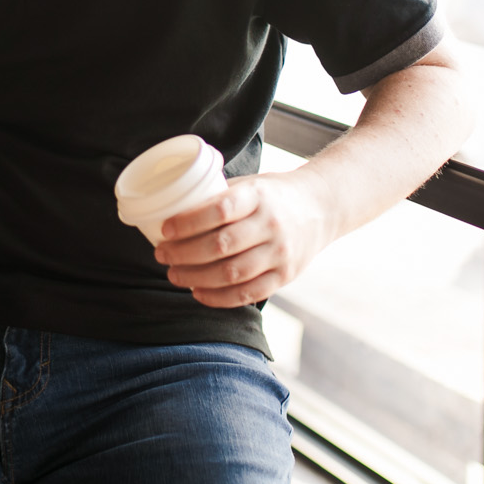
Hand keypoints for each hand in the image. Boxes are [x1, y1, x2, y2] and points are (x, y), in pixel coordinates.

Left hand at [154, 171, 332, 307]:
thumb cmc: (273, 195)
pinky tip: (198, 292)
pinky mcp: (285, 276)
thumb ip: (219, 198)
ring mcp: (280, 253)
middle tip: (162, 255)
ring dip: (196, 278)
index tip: (165, 230)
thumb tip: (172, 209)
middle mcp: (271, 225)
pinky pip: (248, 294)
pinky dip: (219, 298)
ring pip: (232, 273)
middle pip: (221, 245)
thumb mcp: (250, 185)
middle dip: (184, 254)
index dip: (188, 223)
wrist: (321, 208)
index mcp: (258, 196)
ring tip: (174, 275)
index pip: (219, 210)